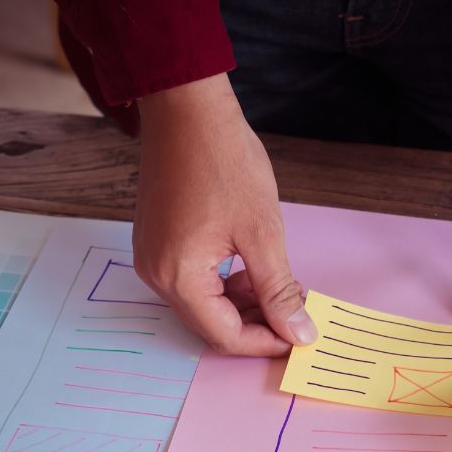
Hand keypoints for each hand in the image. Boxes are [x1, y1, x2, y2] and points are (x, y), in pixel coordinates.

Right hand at [134, 74, 315, 355]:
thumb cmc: (224, 162)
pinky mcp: (156, 240)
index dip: (266, 342)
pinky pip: (192, 279)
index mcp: (179, 277)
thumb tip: (298, 333)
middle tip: (295, 310)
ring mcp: (152, 257)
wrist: (187, 109)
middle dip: (255, 323)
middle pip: (210, 324)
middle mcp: (156, 274)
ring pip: (202, 303)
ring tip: (278, 282)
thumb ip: (278, 290)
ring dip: (241, 303)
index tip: (300, 334)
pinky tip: (251, 265)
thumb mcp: (262, 233)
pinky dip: (223, 282)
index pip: (224, 337)